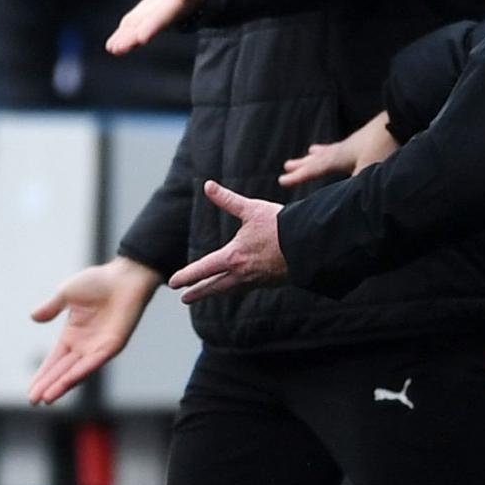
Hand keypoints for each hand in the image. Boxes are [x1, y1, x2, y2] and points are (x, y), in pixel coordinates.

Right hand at [26, 257, 161, 405]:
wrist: (124, 276)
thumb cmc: (98, 281)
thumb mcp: (66, 293)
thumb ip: (51, 307)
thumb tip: (33, 317)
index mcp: (72, 336)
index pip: (54, 361)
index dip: (42, 375)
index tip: (31, 390)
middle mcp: (84, 346)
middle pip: (62, 371)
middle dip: (47, 385)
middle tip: (33, 400)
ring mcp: (98, 348)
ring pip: (75, 372)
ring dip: (61, 385)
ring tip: (46, 398)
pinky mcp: (112, 346)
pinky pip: (93, 363)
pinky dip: (79, 374)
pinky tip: (66, 383)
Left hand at [106, 0, 210, 55]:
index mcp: (176, 5)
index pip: (163, 16)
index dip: (152, 26)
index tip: (141, 38)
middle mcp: (163, 16)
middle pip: (147, 27)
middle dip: (134, 38)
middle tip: (120, 48)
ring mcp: (152, 18)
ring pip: (137, 30)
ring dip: (126, 40)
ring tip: (114, 49)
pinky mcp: (144, 17)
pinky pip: (131, 27)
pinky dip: (122, 36)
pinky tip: (111, 46)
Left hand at [170, 181, 286, 301]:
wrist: (311, 244)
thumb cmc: (280, 225)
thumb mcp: (251, 209)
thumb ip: (227, 200)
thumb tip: (208, 185)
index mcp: (233, 257)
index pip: (203, 270)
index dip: (187, 276)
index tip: (173, 283)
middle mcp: (242, 273)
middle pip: (214, 287)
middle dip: (198, 292)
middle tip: (184, 299)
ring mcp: (257, 280)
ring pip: (230, 289)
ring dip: (216, 292)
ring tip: (207, 293)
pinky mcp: (270, 281)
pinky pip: (247, 288)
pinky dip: (236, 289)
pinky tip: (236, 286)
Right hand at [281, 111, 399, 188]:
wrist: (401, 118)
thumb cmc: (385, 145)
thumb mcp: (368, 170)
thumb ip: (356, 187)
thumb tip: (345, 206)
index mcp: (340, 157)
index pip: (314, 168)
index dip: (298, 176)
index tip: (281, 180)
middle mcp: (343, 148)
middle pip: (318, 158)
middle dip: (303, 164)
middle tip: (287, 165)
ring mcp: (356, 142)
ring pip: (331, 150)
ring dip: (319, 153)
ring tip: (311, 150)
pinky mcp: (369, 138)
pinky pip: (346, 146)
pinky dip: (339, 148)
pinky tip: (346, 147)